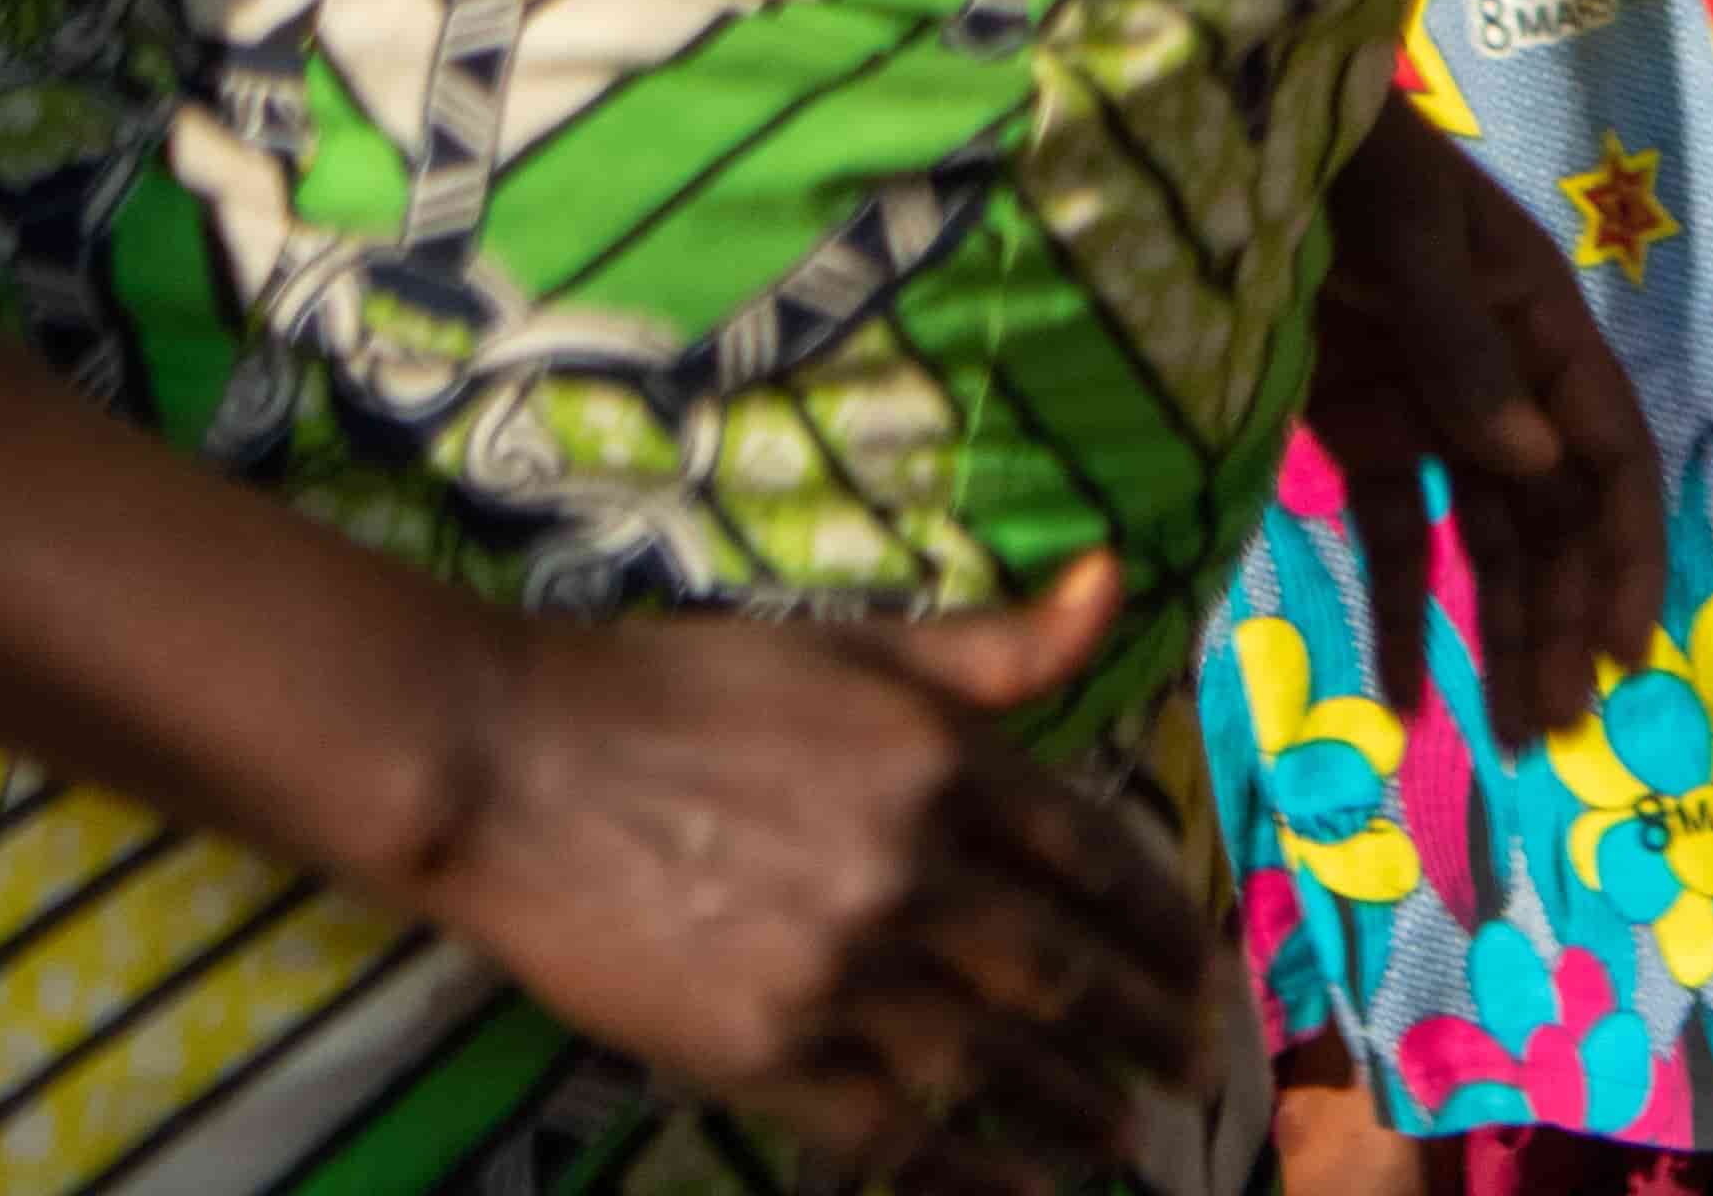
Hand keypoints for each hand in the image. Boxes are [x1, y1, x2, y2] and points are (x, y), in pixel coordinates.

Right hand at [418, 569, 1213, 1174]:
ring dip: (1077, 1109)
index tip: (1204, 967)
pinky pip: (894, 1131)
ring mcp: (834, 968)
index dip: (1165, 925)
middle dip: (1144, 1030)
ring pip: (996, 1064)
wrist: (507, 764)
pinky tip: (1021, 1188)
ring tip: (1126, 1138)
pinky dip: (971, 1170)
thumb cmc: (682, 686)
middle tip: (1193, 1070)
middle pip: (1064, 973)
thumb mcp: (852, 642)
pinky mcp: (760, 1049)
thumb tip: (1112, 578)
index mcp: (941, 758)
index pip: (1098, 858)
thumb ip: (994, 644)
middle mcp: (908, 866)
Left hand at [1295, 115, 1659, 754]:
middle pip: (1552, 517)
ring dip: (1504, 634)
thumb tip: (1533, 466)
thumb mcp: (1404, 231)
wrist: (1235, 122)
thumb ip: (1462, 345)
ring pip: (1487, 541)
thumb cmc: (1343, 158)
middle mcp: (1500, 377)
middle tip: (1554, 731)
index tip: (1622, 648)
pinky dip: (1404, 617)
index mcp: (1539, 322)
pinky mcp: (1356, 430)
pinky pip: (1396, 536)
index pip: (1609, 455)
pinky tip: (1403, 702)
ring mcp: (1429, 408)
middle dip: (1562, 622)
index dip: (1625, 552)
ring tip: (1514, 739)